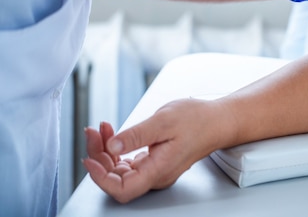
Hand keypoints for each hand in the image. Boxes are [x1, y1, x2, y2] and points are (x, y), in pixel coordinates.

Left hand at [82, 98, 230, 202]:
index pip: (122, 189)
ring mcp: (155, 170)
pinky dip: (117, 149)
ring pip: (121, 170)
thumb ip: (136, 135)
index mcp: (158, 170)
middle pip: (117, 179)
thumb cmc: (198, 120)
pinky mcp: (155, 162)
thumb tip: (111, 146)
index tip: (89, 158)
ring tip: (101, 129)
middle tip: (93, 133)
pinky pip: (129, 162)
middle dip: (99, 157)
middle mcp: (156, 175)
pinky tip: (113, 134)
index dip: (101, 178)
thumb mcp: (164, 121)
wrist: (218, 120)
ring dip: (105, 152)